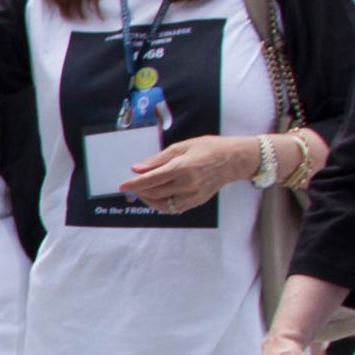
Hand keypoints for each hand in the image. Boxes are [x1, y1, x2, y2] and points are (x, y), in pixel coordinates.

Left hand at [121, 133, 261, 212]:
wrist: (233, 160)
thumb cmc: (208, 148)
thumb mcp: (182, 147)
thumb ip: (158, 159)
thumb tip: (137, 168)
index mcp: (182, 167)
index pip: (151, 180)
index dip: (134, 184)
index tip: (121, 185)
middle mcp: (186, 184)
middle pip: (154, 193)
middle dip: (139, 190)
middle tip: (131, 185)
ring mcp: (192, 196)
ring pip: (162, 204)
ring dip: (148, 200)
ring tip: (143, 192)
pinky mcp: (196, 202)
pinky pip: (173, 208)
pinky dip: (162, 204)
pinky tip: (158, 196)